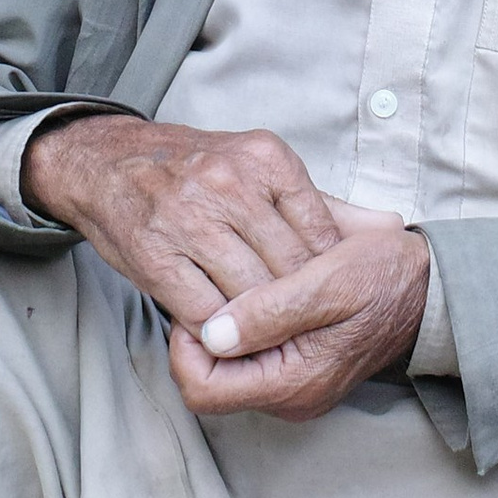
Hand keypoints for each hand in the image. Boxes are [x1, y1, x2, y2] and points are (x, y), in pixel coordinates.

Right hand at [21, 113, 344, 334]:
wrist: (107, 162)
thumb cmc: (192, 171)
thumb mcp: (257, 166)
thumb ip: (317, 203)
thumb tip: (390, 229)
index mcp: (266, 159)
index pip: (320, 237)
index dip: (326, 280)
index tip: (327, 303)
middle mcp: (230, 183)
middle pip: (290, 271)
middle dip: (298, 307)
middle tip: (307, 334)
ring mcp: (191, 219)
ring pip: (252, 296)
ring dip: (260, 325)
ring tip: (269, 338)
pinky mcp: (157, 255)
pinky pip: (205, 311)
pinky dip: (220, 329)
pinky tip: (225, 331)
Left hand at [167, 202, 430, 425]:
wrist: (431, 287)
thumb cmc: (384, 277)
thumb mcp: (329, 282)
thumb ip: (271, 310)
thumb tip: (212, 334)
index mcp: (294, 384)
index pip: (200, 389)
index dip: (186, 344)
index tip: (204, 298)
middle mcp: (288, 397)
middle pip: (208, 378)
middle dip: (203, 331)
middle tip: (219, 283)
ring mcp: (293, 387)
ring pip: (226, 366)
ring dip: (225, 325)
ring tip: (243, 281)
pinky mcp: (297, 370)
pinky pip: (249, 357)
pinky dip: (246, 325)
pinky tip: (260, 289)